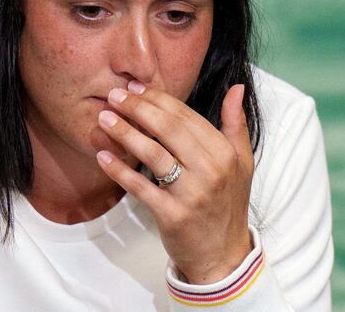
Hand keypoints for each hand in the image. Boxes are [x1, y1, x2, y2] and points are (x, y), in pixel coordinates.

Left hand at [95, 81, 253, 283]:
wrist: (223, 256)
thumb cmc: (228, 204)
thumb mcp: (242, 163)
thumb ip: (236, 124)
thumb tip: (236, 88)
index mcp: (225, 153)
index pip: (186, 117)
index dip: (158, 99)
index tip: (134, 87)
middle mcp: (211, 171)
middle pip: (168, 130)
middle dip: (138, 109)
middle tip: (114, 96)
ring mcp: (192, 194)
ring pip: (153, 154)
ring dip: (125, 133)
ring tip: (104, 118)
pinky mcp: (172, 215)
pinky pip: (140, 187)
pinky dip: (120, 170)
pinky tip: (103, 156)